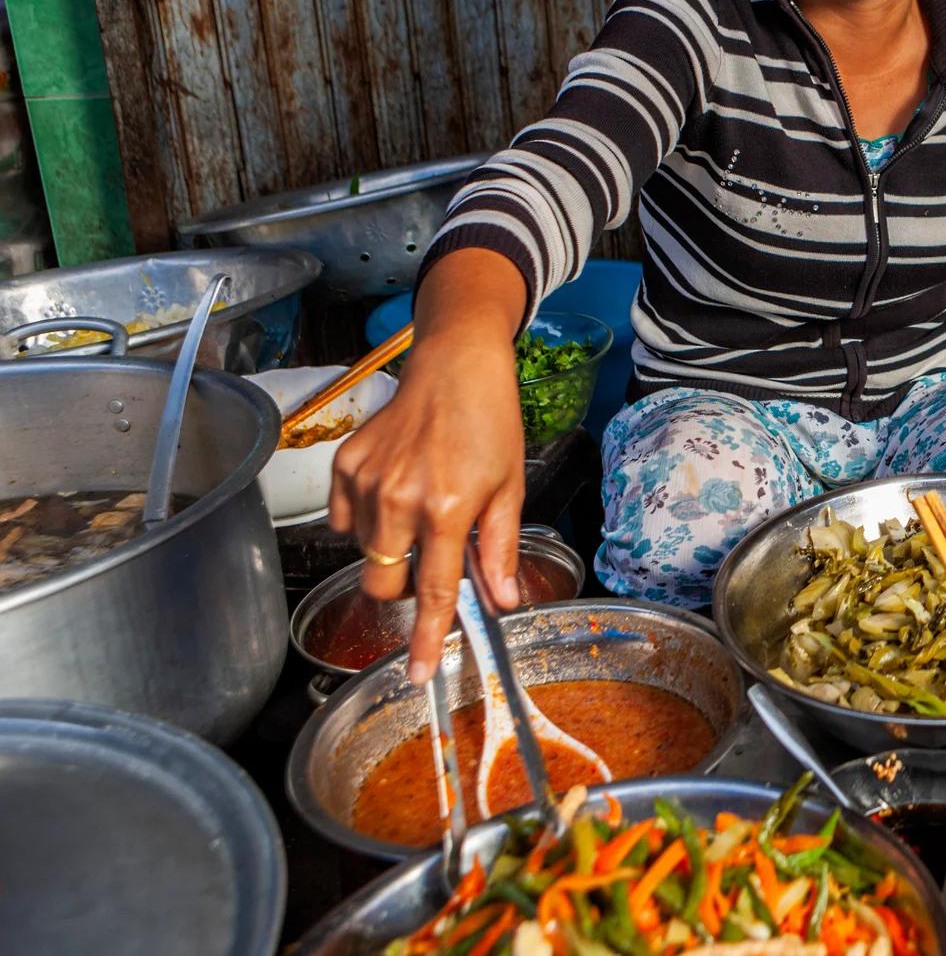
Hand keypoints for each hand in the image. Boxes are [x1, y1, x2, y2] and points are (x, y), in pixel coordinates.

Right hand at [328, 249, 526, 683]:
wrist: (455, 363)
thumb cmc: (490, 420)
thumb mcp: (510, 487)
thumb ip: (499, 548)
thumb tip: (501, 601)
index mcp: (448, 507)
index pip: (436, 591)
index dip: (428, 638)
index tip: (418, 674)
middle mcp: (400, 498)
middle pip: (384, 582)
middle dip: (403, 589)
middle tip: (431, 561)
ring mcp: (366, 480)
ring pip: (364, 552)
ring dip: (389, 548)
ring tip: (421, 506)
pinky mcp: (344, 465)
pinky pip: (345, 518)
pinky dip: (367, 519)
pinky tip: (395, 491)